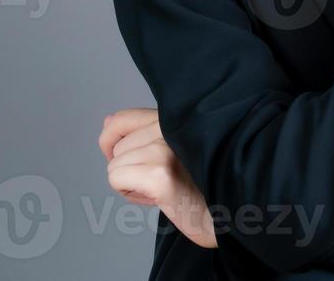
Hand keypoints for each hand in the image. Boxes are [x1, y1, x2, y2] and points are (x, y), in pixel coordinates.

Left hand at [99, 108, 217, 248]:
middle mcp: (169, 127)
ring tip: (160, 188)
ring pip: (114, 165)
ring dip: (131, 183)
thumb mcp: (171, 148)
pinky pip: (116, 178)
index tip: (120, 157)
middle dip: (128, 168)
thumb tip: (108, 121)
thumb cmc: (199, 185)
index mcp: (172, 118)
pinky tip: (155, 197)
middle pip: (117, 148)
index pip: (121, 119)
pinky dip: (129, 192)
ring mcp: (164, 149)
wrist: (226, 213)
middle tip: (157, 179)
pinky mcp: (160, 174)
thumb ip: (142, 132)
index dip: (111, 140)